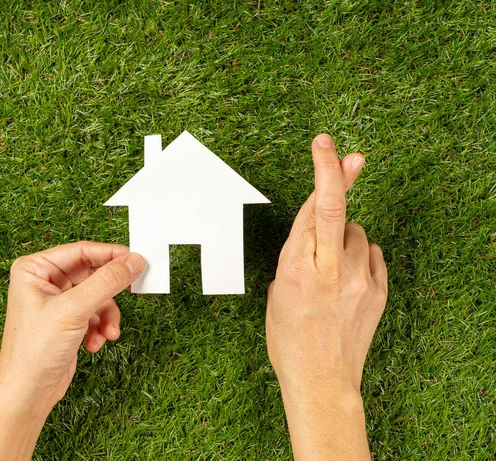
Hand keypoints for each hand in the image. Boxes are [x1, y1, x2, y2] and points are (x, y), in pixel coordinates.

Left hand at [0, 241, 144, 407]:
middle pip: (92, 273)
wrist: (28, 394)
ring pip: (98, 295)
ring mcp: (57, 302)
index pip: (81, 251)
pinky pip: (95, 313)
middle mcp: (44, 282)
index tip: (136, 259)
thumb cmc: (34, 351)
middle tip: (136, 288)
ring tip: (109, 332)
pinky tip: (95, 343)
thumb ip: (107, 281)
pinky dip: (100, 327)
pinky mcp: (68, 320)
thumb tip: (133, 261)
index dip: (111, 254)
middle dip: (111, 290)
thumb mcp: (75, 309)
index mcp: (35, 269)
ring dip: (107, 314)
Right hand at [266, 134, 387, 459]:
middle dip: (340, 174)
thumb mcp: (278, 292)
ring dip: (344, 238)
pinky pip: (372, 255)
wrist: (322, 380)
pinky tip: (347, 279)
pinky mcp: (379, 292)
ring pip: (357, 234)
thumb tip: (320, 229)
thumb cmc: (289, 340)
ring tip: (331, 268)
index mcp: (297, 270)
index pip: (309, 210)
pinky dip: (359, 257)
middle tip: (352, 154)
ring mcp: (360, 281)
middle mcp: (331, 271)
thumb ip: (297, 256)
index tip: (325, 146)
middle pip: (337, 210)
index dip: (321, 173)